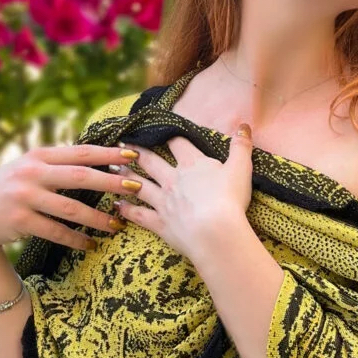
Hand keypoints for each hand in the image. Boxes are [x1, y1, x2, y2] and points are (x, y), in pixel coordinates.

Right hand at [0, 144, 145, 250]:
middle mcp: (32, 173)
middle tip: (136, 188)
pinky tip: (91, 244)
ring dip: (98, 218)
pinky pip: (56, 231)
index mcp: (38, 156)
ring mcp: (24, 197)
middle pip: (81, 177)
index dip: (109, 153)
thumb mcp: (28, 167)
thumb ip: (57, 163)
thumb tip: (98, 159)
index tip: (134, 155)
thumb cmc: (8, 188)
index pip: (81, 152)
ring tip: (118, 224)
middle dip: (112, 182)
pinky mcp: (19, 221)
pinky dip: (76, 239)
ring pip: (72, 209)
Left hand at [113, 124, 253, 260]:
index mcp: (192, 165)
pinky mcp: (159, 222)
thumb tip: (244, 125)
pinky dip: (127, 209)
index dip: (170, 135)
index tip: (161, 129)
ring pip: (139, 185)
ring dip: (126, 176)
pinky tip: (117, 205)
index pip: (178, 143)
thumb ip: (241, 146)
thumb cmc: (230, 200)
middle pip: (151, 161)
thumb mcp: (241, 169)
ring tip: (114, 168)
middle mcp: (173, 180)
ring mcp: (163, 201)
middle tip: (123, 144)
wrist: (216, 232)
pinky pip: (139, 214)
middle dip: (138, 151)